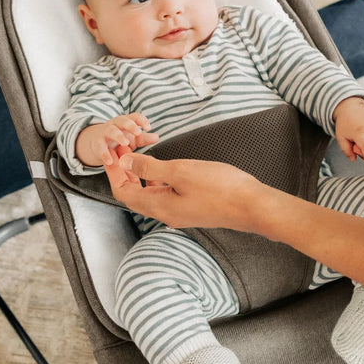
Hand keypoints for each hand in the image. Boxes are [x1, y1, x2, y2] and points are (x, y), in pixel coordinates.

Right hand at [75, 113, 159, 167]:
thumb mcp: (132, 139)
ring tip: (125, 143)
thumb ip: (143, 138)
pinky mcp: (96, 143)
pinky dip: (105, 154)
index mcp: (125, 122)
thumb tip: (156, 137)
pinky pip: (100, 147)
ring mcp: (104, 133)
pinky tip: (110, 161)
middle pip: (122, 121)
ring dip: (118, 136)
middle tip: (138, 132)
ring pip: (111, 131)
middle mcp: (115, 125)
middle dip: (130, 125)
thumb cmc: (119, 139)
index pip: (134, 117)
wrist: (96, 142)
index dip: (141, 120)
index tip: (148, 127)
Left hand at [105, 150, 260, 229]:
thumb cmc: (220, 188)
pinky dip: (156, 180)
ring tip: (139, 154)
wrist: (251, 206)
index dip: (114, 172)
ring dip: (140, 175)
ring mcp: (179, 213)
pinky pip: (164, 195)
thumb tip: (125, 162)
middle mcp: (166, 214)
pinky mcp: (192, 208)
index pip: (123, 193)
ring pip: (149, 195)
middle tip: (123, 149)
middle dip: (125, 172)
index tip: (112, 152)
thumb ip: (150, 167)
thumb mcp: (181, 171)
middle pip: (134, 195)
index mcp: (159, 206)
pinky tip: (163, 168)